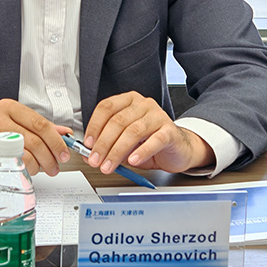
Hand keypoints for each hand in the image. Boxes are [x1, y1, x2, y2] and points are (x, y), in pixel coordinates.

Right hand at [0, 99, 71, 181]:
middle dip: (51, 156)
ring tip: (42, 168)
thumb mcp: (14, 122)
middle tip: (56, 164)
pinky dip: (26, 172)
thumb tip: (64, 133)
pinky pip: (14, 168)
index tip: (64, 151)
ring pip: (27, 156)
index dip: (56, 141)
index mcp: (9, 108)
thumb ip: (39, 127)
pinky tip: (27, 171)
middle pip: (36, 141)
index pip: (40, 124)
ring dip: (40, 166)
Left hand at [83, 91, 214, 173]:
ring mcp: (158, 116)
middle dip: (103, 144)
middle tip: (95, 160)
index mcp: (129, 101)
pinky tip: (133, 160)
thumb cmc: (150, 141)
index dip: (94, 126)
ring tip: (109, 165)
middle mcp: (143, 105)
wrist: (178, 148)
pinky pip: (155, 140)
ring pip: (133, 131)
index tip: (87, 144)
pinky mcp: (170, 131)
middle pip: (118, 121)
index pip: (106, 107)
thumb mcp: (125, 142)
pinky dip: (142, 151)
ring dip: (117, 151)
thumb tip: (89, 155)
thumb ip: (109, 145)